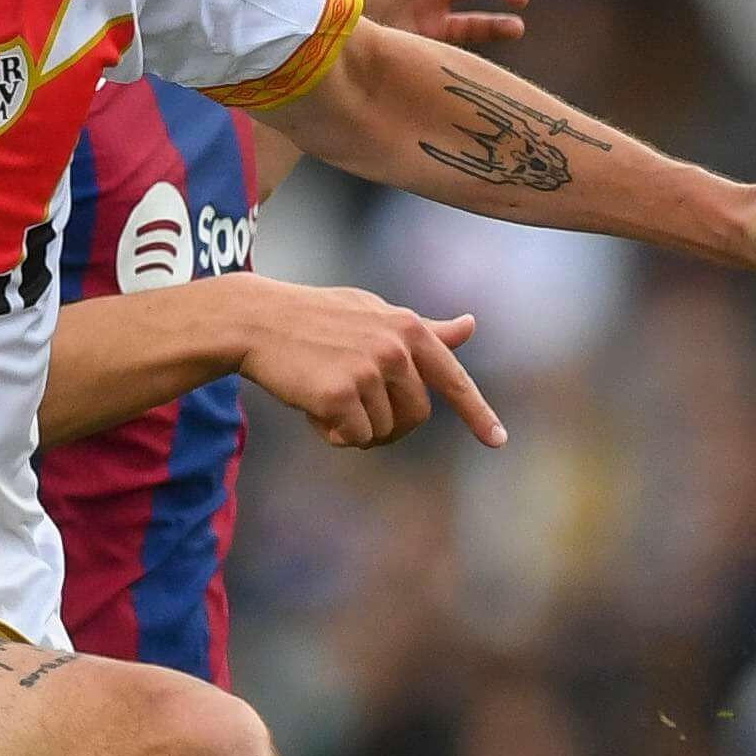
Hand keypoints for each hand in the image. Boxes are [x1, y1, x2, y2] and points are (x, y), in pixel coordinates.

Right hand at [222, 280, 501, 449]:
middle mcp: (395, 349)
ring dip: (357, 428)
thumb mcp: (374, 314)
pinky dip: (334, 434)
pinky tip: (312, 407)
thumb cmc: (316, 317)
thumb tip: (470, 326)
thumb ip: (423, 330)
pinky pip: (354, 438)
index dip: (477, 413)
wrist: (257, 320)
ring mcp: (368, 371)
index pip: (453, 379)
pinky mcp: (339, 394)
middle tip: (358, 413)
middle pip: (416, 417)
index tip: (497, 441)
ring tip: (327, 396)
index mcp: (409, 328)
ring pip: (383, 431)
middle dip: (391, 425)